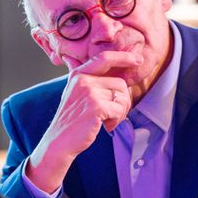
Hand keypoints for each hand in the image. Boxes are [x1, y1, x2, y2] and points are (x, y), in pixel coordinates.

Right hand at [26, 50, 139, 192]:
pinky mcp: (96, 106)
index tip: (138, 60)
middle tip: (114, 115)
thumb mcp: (75, 93)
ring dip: (120, 112)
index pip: (105, 58)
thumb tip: (108, 71)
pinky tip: (106, 126)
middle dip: (123, 101)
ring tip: (107, 121)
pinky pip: (119, 109)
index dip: (124, 57)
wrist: (59, 141)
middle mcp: (83, 79)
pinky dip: (117, 120)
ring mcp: (89, 92)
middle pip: (120, 83)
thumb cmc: (71, 120)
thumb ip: (90, 80)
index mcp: (79, 74)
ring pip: (122, 97)